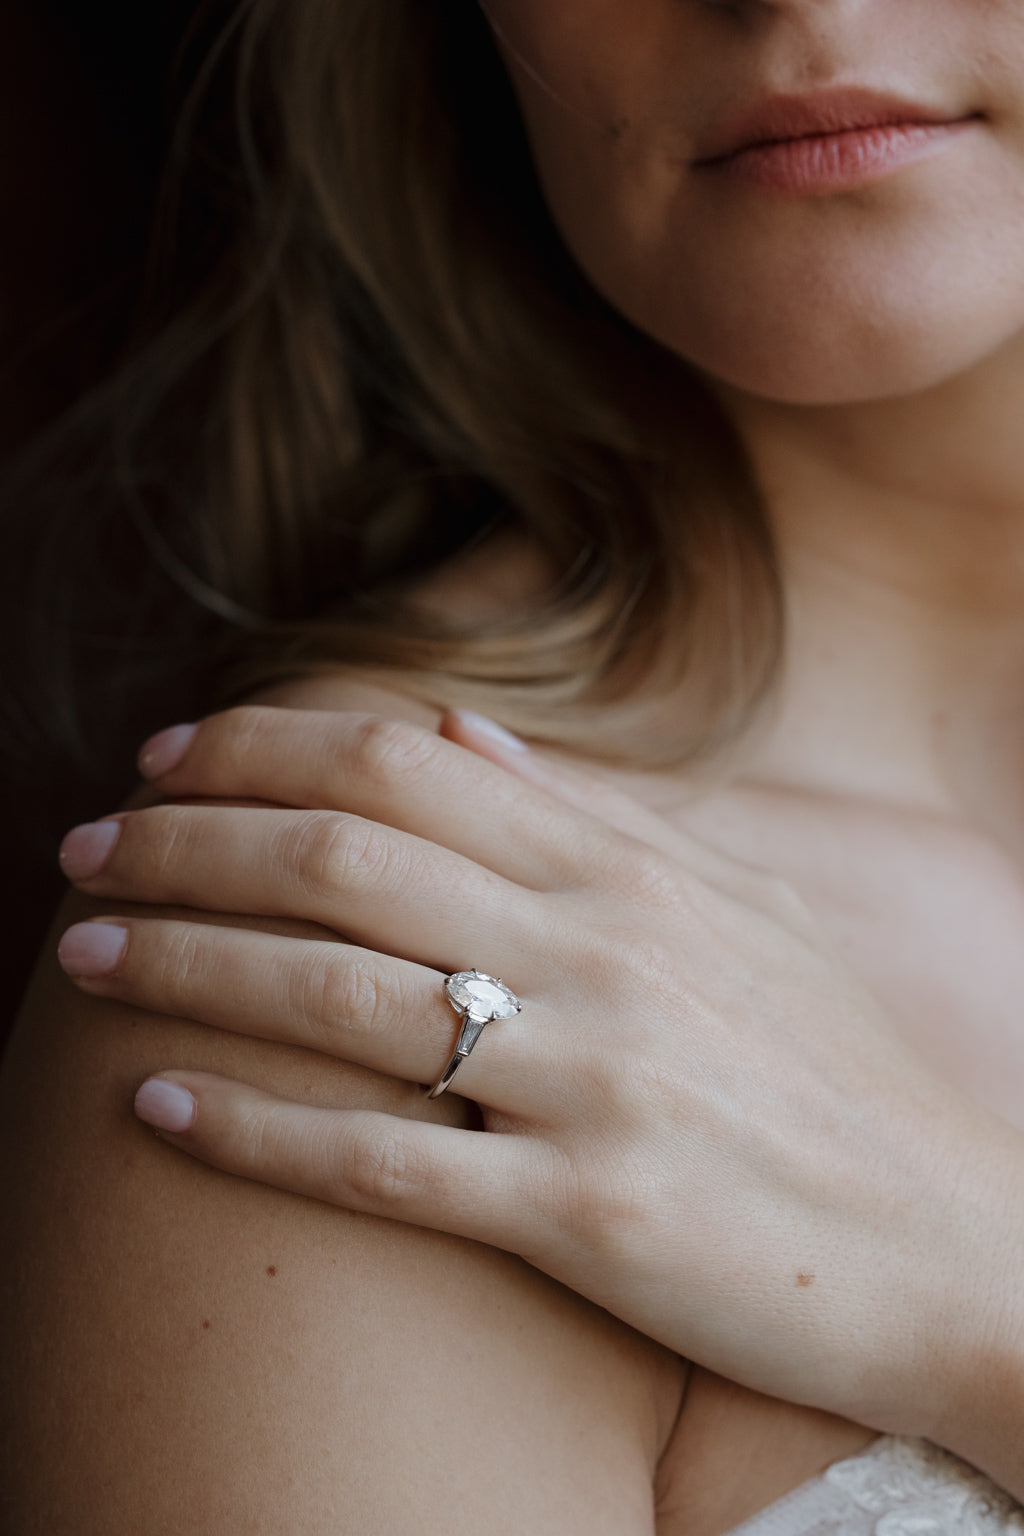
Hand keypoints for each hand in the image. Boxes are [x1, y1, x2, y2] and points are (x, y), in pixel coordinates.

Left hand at [55, 706, 1023, 1450]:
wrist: (959, 1245)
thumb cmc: (841, 1074)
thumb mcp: (745, 909)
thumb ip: (602, 814)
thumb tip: (461, 724)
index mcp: (633, 872)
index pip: (407, 766)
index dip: (266, 749)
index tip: (171, 758)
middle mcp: (603, 955)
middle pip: (343, 860)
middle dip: (188, 842)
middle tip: (86, 849)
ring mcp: (591, 1083)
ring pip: (336, 994)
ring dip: (184, 962)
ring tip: (81, 953)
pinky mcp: (583, 1215)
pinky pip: (381, 1161)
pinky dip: (250, 1128)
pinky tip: (153, 1106)